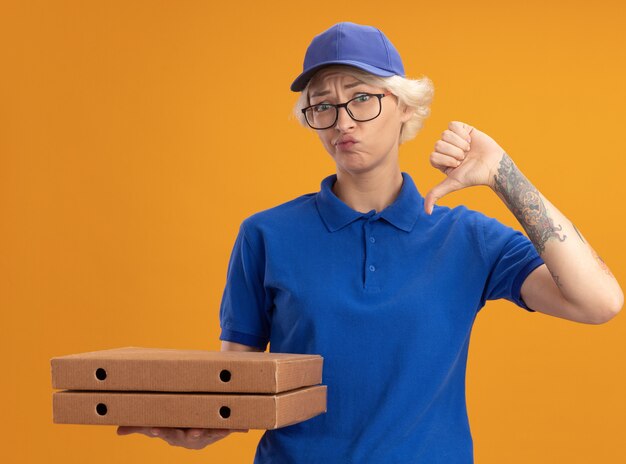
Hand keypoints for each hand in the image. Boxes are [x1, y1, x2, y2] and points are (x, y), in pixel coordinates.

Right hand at [117, 426, 247, 449]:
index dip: (159, 432)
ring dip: (214, 432)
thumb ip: (137, 427)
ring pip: (209, 433)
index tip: (154, 429)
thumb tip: (117, 431)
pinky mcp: (219, 430)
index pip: (164, 433)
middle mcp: (189, 436)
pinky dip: (234, 428)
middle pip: (188, 436)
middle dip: (190, 434)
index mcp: (173, 434)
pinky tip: (243, 427)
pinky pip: (227, 429)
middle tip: (193, 432)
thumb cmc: (175, 425)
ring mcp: (205, 434)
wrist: (200, 431)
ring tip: (219, 429)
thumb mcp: (156, 425)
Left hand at [424, 121, 504, 214]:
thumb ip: (436, 194)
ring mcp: (452, 138)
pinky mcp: (461, 128)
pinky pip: (452, 125)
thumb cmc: (473, 176)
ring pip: (445, 134)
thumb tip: (427, 212)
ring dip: (459, 143)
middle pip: (438, 144)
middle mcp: (444, 149)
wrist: (493, 165)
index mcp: (439, 161)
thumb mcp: (452, 184)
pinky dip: (462, 133)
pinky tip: (469, 140)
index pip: (433, 155)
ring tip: (468, 150)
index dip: (447, 160)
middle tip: (464, 158)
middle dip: (454, 152)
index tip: (458, 165)